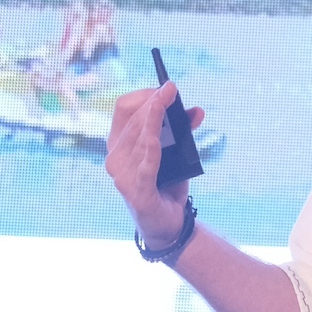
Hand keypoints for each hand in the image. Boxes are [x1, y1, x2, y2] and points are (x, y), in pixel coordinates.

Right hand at [106, 82, 203, 246]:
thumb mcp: (175, 152)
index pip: (123, 109)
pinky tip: (155, 140)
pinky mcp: (136, 191)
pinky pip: (145, 166)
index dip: (143, 95)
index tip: (165, 89)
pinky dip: (150, 151)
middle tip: (172, 90)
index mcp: (119, 144)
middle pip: (133, 120)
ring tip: (170, 104)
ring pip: (139, 138)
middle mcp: (115, 157)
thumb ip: (182, 130)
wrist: (168, 223)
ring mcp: (122, 175)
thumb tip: (196, 111)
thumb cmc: (167, 183)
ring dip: (156, 120)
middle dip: (154, 103)